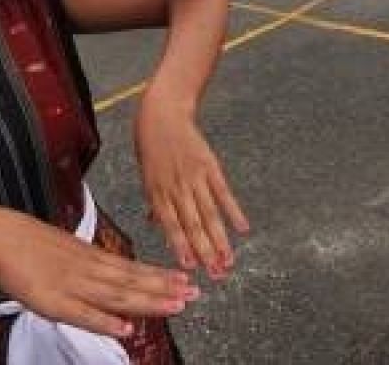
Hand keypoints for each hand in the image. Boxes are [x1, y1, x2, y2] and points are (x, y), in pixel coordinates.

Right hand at [0, 206, 197, 338]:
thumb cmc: (27, 245)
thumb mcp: (64, 250)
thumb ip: (86, 263)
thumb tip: (107, 274)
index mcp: (90, 257)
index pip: (132, 268)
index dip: (160, 276)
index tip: (186, 281)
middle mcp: (88, 269)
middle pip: (132, 281)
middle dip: (164, 289)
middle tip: (193, 295)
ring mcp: (72, 284)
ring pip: (116, 295)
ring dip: (147, 302)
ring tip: (174, 307)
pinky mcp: (53, 300)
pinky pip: (83, 314)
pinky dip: (105, 321)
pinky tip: (125, 330)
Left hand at [134, 102, 248, 279]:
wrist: (163, 112)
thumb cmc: (151, 145)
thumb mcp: (146, 174)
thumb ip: (154, 200)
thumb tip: (154, 223)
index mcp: (157, 191)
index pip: (170, 224)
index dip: (181, 246)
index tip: (190, 268)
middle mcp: (176, 186)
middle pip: (193, 224)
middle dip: (205, 251)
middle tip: (216, 275)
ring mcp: (195, 176)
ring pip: (209, 213)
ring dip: (221, 239)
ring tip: (229, 260)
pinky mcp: (210, 165)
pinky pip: (223, 192)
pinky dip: (234, 210)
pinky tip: (243, 228)